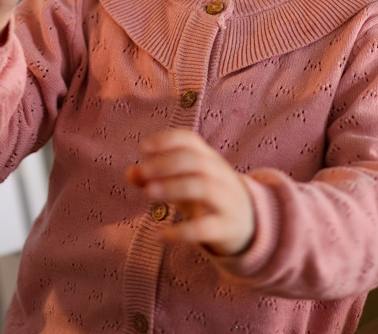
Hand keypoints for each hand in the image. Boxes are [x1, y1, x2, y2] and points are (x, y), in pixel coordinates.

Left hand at [126, 129, 255, 256]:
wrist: (248, 226)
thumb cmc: (207, 199)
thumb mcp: (183, 184)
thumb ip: (155, 177)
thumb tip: (129, 173)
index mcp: (209, 160)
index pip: (191, 141)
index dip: (168, 140)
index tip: (143, 148)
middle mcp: (221, 176)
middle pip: (197, 161)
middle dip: (167, 164)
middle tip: (143, 173)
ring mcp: (227, 201)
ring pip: (204, 187)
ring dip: (174, 187)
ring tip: (149, 193)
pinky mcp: (227, 228)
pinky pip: (206, 228)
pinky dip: (181, 232)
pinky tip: (159, 237)